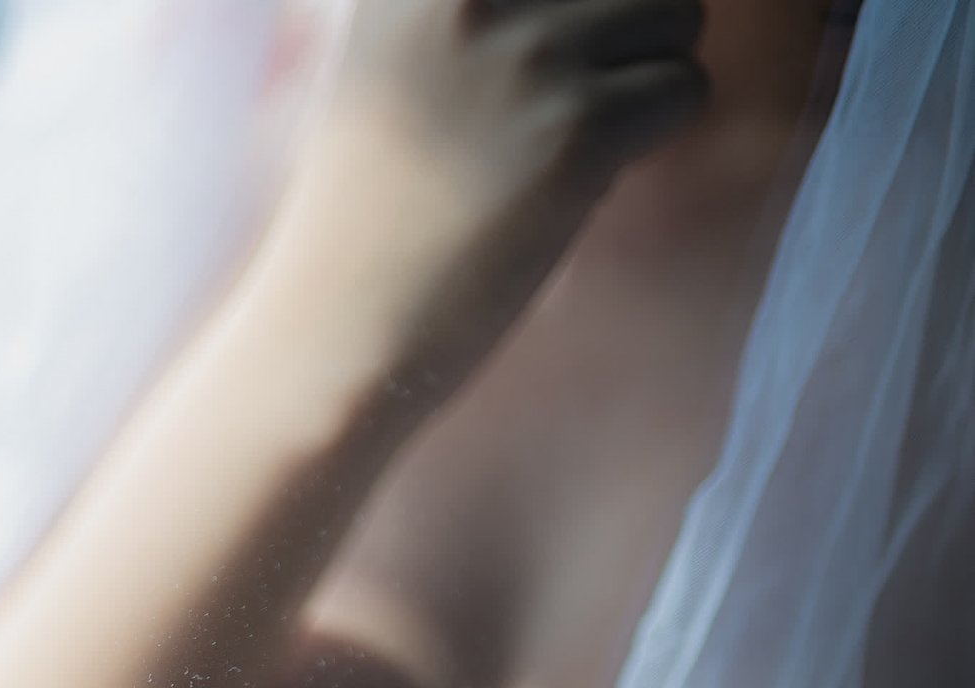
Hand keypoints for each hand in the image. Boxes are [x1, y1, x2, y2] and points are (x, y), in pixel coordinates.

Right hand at [262, 0, 709, 398]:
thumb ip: (478, 8)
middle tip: (554, 94)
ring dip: (643, 73)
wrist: (331, 325)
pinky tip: (571, 176)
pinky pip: (685, 87)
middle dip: (624, 21)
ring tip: (559, 132)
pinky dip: (649, 136)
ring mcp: (524, 57)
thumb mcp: (396, 52)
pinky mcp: (575, 129)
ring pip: (678, 12)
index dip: (578, 3)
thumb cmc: (371, 194)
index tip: (550, 45)